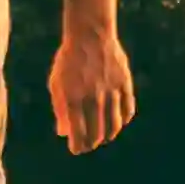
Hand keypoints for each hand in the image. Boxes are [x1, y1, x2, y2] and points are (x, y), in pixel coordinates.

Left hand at [49, 14, 133, 152]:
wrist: (90, 34)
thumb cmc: (69, 60)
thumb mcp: (57, 83)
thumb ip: (60, 109)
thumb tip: (63, 133)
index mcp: (73, 99)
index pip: (78, 135)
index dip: (78, 146)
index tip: (76, 149)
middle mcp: (93, 98)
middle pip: (97, 134)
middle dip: (91, 144)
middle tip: (89, 145)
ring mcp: (111, 92)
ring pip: (114, 126)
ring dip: (108, 136)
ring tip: (103, 137)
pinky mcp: (124, 84)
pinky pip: (127, 110)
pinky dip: (123, 120)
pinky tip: (117, 122)